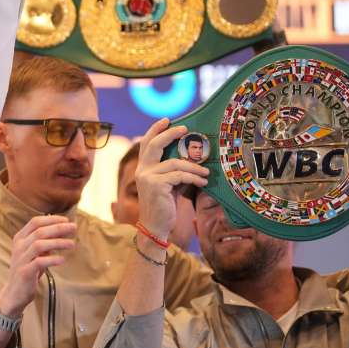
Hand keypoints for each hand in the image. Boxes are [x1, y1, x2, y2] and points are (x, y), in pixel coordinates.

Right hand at [0, 215, 75, 317]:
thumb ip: (44, 242)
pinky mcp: (25, 272)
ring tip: (72, 244)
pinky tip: (62, 260)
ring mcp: (21, 259)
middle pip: (39, 231)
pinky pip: (39, 262)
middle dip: (58, 228)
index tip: (66, 220)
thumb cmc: (27, 270)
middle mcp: (19, 246)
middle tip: (73, 228)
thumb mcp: (34, 253)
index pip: (35, 222)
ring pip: (39, 244)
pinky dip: (52, 259)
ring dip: (58, 242)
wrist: (14, 292)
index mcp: (20, 238)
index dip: (51, 219)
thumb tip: (61, 231)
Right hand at [134, 119, 209, 238]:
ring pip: (175, 163)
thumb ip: (174, 171)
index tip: (166, 120)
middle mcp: (142, 170)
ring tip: (206, 172)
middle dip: (170, 134)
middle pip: (154, 144)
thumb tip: (192, 158)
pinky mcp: (156, 185)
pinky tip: (203, 181)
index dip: (155, 130)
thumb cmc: (164, 206)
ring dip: (194, 167)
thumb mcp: (169, 185)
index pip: (146, 144)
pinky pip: (179, 176)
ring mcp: (147, 177)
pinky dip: (194, 177)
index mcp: (143, 168)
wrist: (155, 227)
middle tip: (185, 129)